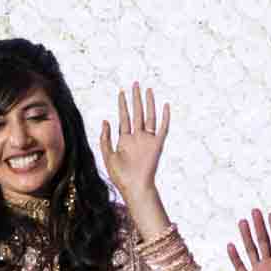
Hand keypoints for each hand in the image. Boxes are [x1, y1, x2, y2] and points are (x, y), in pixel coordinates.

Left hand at [100, 82, 168, 203]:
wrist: (134, 187)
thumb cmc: (120, 176)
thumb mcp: (107, 155)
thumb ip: (105, 138)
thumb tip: (105, 120)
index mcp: (124, 140)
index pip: (124, 118)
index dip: (122, 104)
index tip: (121, 92)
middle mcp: (137, 137)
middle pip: (137, 113)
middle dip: (135, 98)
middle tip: (135, 83)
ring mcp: (147, 140)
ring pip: (149, 117)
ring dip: (148, 103)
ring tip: (147, 89)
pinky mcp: (157, 145)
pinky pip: (163, 128)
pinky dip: (165, 117)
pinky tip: (165, 105)